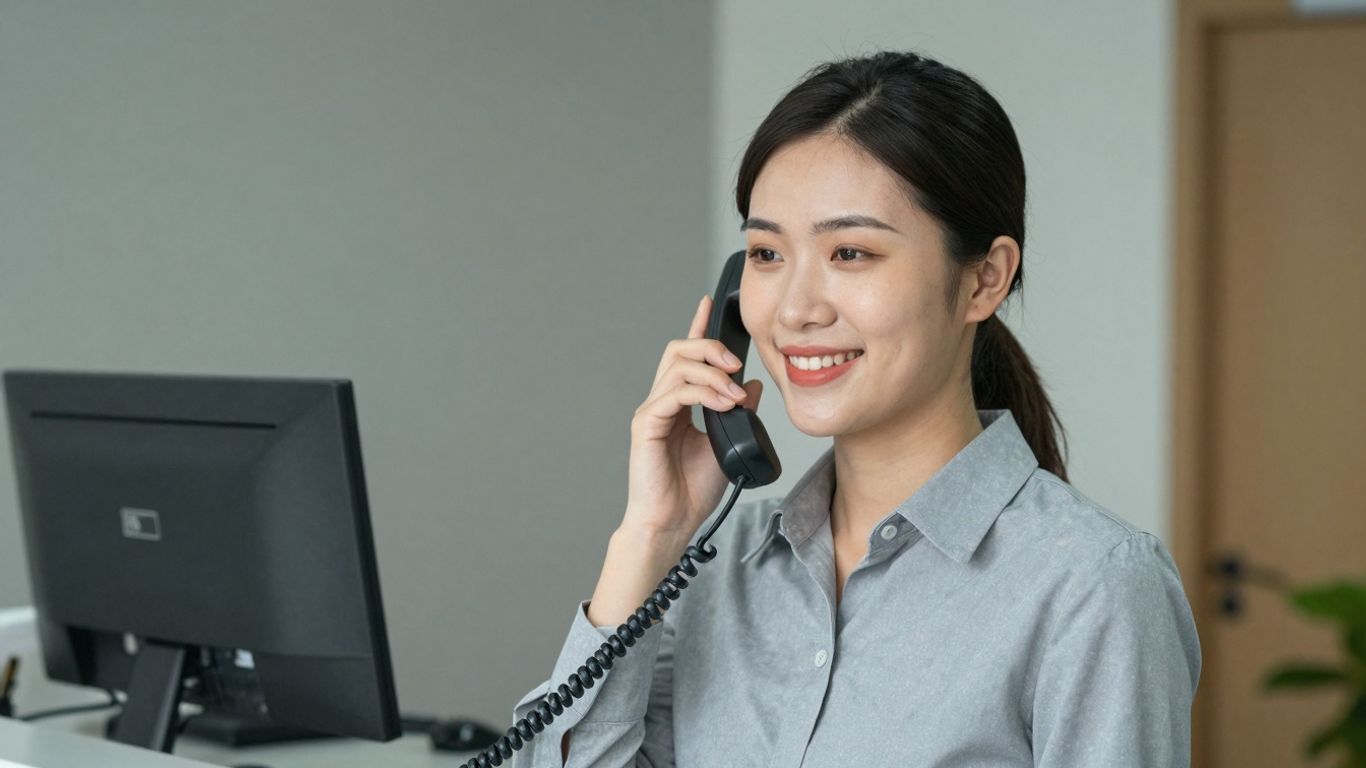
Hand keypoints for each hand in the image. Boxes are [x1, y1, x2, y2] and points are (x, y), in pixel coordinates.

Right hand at [620, 295, 763, 544]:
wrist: (672, 523)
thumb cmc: (693, 491)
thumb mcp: (728, 442)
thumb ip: (738, 412)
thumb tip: (751, 384)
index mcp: (680, 404)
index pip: (688, 356)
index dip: (698, 327)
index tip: (710, 303)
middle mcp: (662, 401)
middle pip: (679, 350)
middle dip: (709, 346)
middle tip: (736, 362)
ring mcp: (652, 411)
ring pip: (678, 366)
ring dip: (711, 373)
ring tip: (734, 393)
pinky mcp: (646, 424)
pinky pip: (674, 393)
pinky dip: (702, 393)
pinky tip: (721, 404)